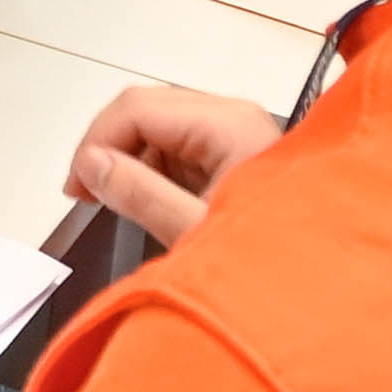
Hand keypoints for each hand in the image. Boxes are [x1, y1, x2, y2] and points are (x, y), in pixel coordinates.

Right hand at [64, 82, 278, 254]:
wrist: (314, 283)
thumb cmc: (271, 260)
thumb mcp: (193, 230)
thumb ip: (140, 193)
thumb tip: (91, 164)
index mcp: (228, 125)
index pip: (138, 109)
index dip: (96, 142)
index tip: (77, 186)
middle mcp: (233, 116)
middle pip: (146, 108)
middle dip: (106, 146)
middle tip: (83, 192)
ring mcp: (233, 131)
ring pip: (156, 125)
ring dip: (125, 157)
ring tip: (112, 200)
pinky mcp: (230, 150)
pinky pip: (174, 144)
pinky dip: (148, 167)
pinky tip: (142, 197)